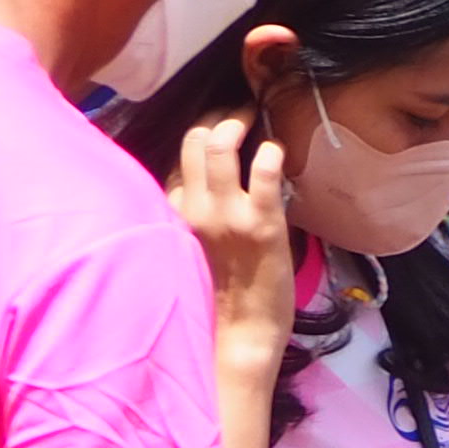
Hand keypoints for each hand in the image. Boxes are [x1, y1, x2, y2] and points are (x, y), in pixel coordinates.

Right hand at [169, 109, 295, 370]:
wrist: (240, 334)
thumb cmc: (220, 292)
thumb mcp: (190, 244)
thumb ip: (192, 210)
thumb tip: (204, 179)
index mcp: (173, 212)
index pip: (181, 156)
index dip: (203, 133)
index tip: (222, 124)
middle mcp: (192, 208)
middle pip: (195, 141)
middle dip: (220, 118)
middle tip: (242, 114)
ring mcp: (225, 216)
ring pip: (217, 148)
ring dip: (238, 125)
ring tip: (255, 120)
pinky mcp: (260, 226)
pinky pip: (261, 178)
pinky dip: (269, 156)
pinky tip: (275, 150)